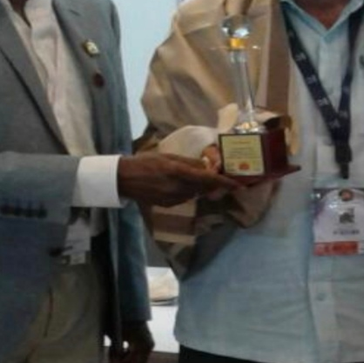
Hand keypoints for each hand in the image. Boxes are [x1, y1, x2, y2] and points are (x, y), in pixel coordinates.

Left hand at [103, 320, 153, 362]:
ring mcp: (145, 343)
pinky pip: (131, 353)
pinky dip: (122, 356)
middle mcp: (147, 346)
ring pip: (131, 360)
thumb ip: (115, 351)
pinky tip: (111, 354)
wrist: (129, 303)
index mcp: (143, 346)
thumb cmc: (122, 317)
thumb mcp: (116, 335)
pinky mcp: (140, 340)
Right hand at [117, 152, 237, 206]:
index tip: (239, 186)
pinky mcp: (169, 205)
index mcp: (179, 172)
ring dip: (200, 187)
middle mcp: (178, 188)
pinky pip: (185, 198)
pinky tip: (179, 185)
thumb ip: (189, 162)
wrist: (125, 179)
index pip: (208, 179)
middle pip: (204, 188)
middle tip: (222, 179)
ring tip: (194, 178)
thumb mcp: (168, 156)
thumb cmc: (146, 162)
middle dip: (214, 184)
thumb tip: (207, 167)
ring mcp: (174, 199)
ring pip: (196, 193)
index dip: (225, 183)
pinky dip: (188, 191)